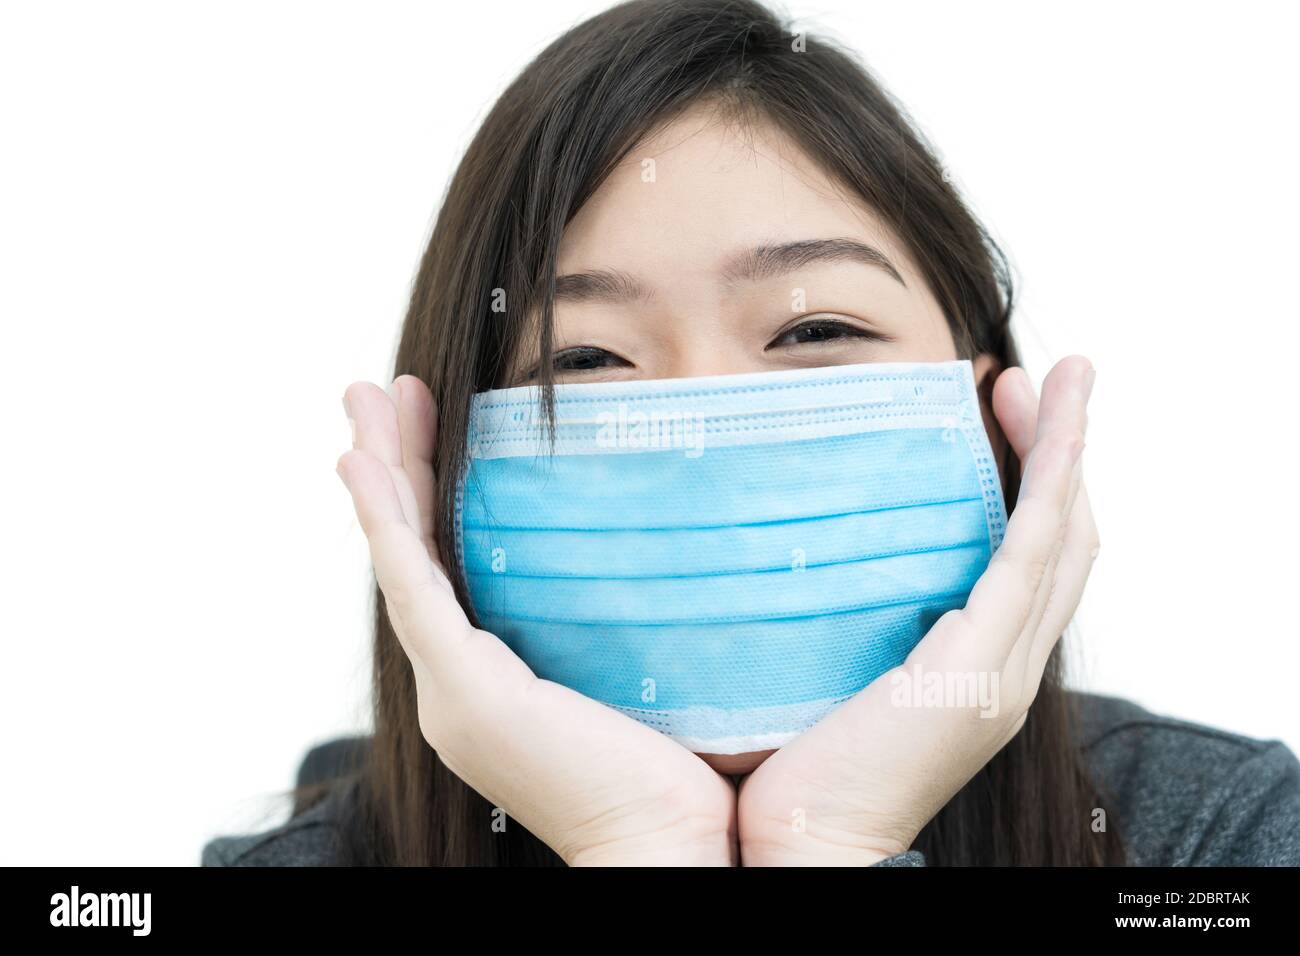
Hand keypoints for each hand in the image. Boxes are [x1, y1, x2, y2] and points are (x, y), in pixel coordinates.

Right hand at [336, 374, 737, 864]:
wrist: (668, 848)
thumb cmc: (678, 773)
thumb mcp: (637, 668)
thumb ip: (623, 615)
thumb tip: (668, 544)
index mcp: (492, 679)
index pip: (449, 566)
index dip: (433, 490)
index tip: (436, 416)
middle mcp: (457, 683)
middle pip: (416, 552)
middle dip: (395, 466)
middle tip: (383, 391)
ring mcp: (451, 689)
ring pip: (403, 560)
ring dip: (380, 475)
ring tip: (367, 399)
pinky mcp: (462, 693)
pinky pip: (413, 589)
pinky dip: (387, 525)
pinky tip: (364, 466)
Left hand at [736, 355, 1096, 864]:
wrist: (791, 848)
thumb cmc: (782, 770)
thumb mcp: (816, 666)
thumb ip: (825, 613)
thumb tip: (770, 547)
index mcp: (967, 666)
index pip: (1019, 560)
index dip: (1024, 485)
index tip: (992, 412)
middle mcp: (1000, 665)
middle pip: (1058, 541)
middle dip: (1054, 454)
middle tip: (1026, 378)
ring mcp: (1001, 671)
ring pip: (1061, 538)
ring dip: (1066, 452)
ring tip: (1059, 377)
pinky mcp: (982, 672)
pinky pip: (1033, 560)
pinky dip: (1050, 488)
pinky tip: (1051, 431)